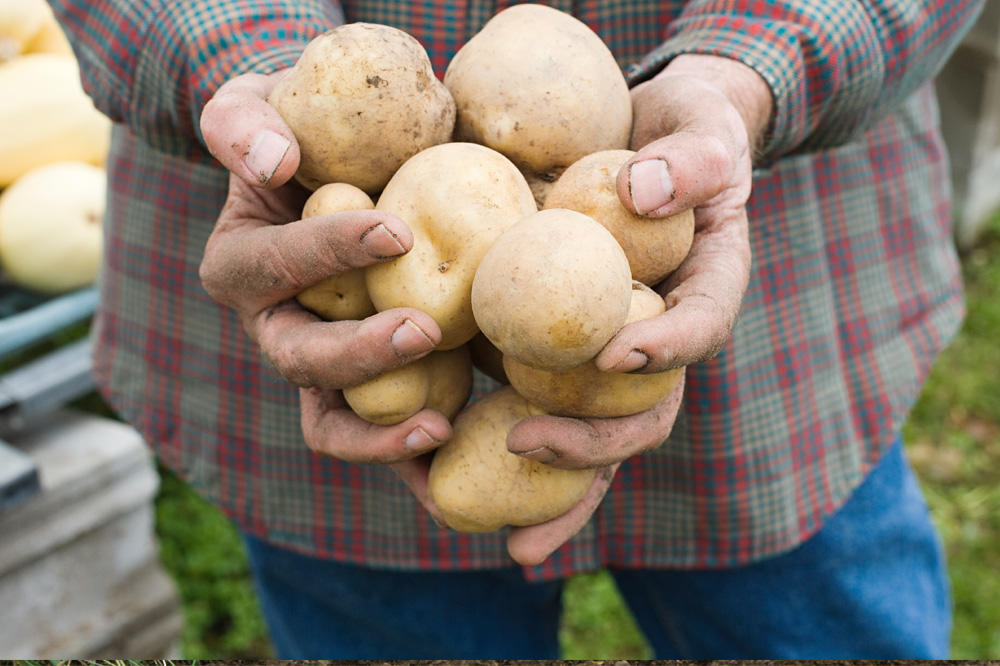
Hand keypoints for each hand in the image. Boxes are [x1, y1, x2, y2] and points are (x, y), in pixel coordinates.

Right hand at [198, 72, 452, 469]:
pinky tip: (458, 468)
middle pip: (302, 362)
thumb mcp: (254, 107)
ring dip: (381, 436)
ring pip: (333, 423)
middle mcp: (275, 327)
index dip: (329, 253)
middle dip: (358, 355)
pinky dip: (415, 462)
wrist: (334, 173)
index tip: (396, 231)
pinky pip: (385, 434)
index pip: (277, 265)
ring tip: (440, 428)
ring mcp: (321, 368)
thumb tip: (273, 163)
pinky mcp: (368, 388)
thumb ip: (245, 124)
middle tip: (424, 332)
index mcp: (241, 266)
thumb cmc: (296, 133)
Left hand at [490, 54, 772, 565]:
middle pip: (643, 411)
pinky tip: (452, 480)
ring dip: (558, 492)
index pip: (700, 327)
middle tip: (528, 446)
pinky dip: (508, 451)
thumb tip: (644, 192)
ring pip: (593, 433)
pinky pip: (541, 404)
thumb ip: (691, 157)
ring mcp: (610, 353)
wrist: (651, 141)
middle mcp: (660, 339)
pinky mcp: (562, 349)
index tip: (615, 351)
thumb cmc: (685, 131)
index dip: (666, 349)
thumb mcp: (702, 127)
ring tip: (514, 546)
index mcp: (706, 289)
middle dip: (593, 444)